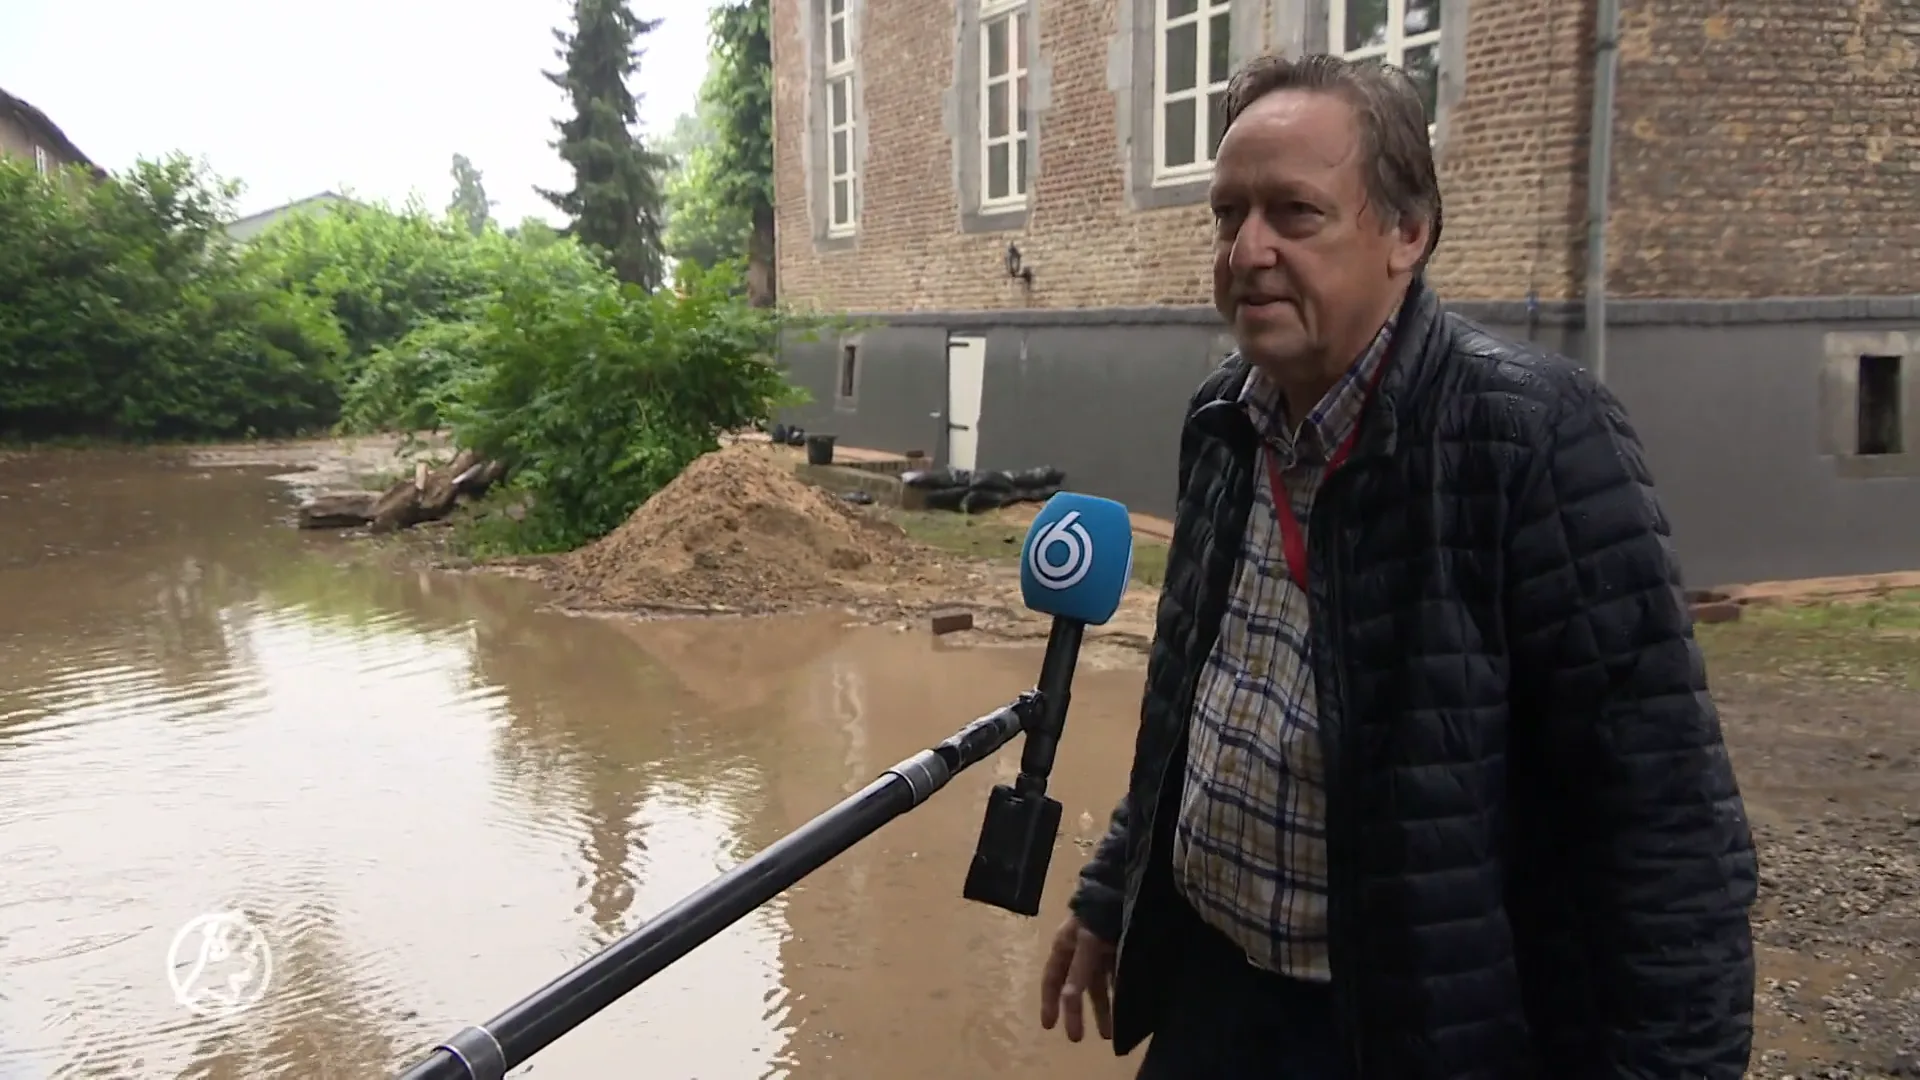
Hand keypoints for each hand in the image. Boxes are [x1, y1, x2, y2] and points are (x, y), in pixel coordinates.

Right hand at [1039, 915, 1115, 1041]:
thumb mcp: (1087, 943)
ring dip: (1102, 1009)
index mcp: (1064, 946)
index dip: (1049, 1003)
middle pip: (1075, 987)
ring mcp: (1099, 950)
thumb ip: (1078, 973)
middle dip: (1079, 1013)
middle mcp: (1079, 950)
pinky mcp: (1117, 948)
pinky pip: (1115, 977)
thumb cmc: (1098, 913)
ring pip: (1097, 985)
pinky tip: (1125, 1008)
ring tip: (1110, 1034)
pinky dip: (1117, 993)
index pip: (1052, 980)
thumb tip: (1067, 1002)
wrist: (1124, 886)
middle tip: (1078, 1039)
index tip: (1049, 1027)